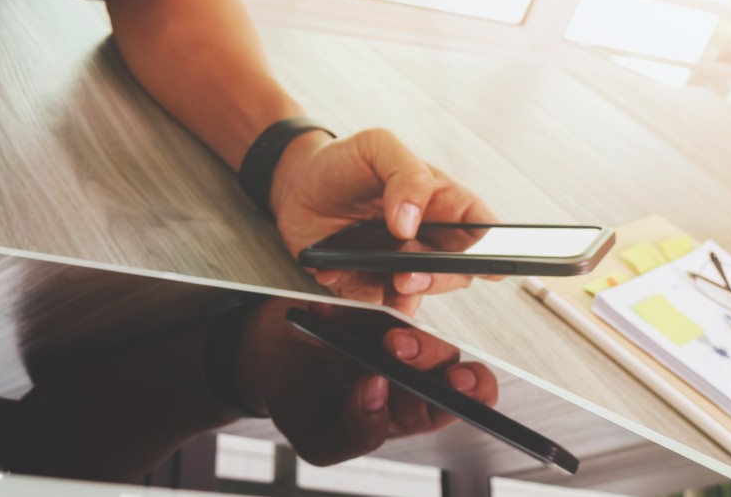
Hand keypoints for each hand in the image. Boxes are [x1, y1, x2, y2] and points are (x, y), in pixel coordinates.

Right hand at [237, 301, 498, 466]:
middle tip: (400, 349)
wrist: (263, 360)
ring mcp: (392, 331)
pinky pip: (387, 292)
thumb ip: (356, 432)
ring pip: (421, 325)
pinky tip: (334, 314)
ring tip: (383, 337)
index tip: (456, 382)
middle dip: (433, 354)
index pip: (453, 405)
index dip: (466, 393)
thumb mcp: (319, 438)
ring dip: (410, 329)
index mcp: (407, 411)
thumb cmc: (299, 404)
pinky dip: (365, 301)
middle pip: (444, 361)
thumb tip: (378, 393)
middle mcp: (409, 370)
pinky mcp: (372, 300)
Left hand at [270, 128, 498, 313]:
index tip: (487, 261)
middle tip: (413, 272)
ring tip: (390, 284)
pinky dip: (365, 299)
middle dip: (442, 278)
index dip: (493, 248)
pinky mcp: (371, 285)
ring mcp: (401, 264)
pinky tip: (342, 275)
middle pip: (458, 270)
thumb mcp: (378, 147)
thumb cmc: (343, 161)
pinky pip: (378, 304)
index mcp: (442, 202)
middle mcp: (427, 237)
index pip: (482, 229)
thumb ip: (406, 174)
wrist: (295, 184)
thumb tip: (411, 220)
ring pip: (421, 294)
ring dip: (407, 296)